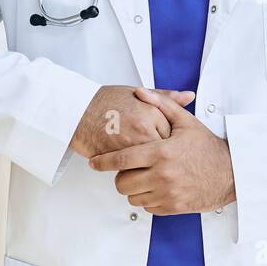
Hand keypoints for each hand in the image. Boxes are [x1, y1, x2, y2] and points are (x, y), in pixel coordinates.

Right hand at [70, 85, 194, 158]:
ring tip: (146, 165)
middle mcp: (143, 128)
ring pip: (149, 164)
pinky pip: (131, 170)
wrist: (77, 109)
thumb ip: (166, 98)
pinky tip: (130, 167)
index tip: (170, 146)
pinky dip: (132, 171)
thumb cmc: (107, 101)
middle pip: (163, 152)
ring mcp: (128, 143)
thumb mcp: (139, 94)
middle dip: (163, 158)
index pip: (173, 135)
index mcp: (152, 112)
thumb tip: (189, 96)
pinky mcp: (114, 156)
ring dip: (148, 167)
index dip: (171, 143)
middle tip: (161, 160)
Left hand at [88, 86, 234, 214]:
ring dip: (134, 188)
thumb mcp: (186, 122)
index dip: (102, 162)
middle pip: (122, 182)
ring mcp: (167, 194)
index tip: (93, 163)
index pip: (121, 160)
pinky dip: (148, 199)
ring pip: (132, 197)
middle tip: (130, 169)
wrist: (231, 173)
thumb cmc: (207, 148)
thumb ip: (161, 104)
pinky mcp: (172, 208)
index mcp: (161, 152)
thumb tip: (140, 92)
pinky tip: (158, 187)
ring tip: (146, 177)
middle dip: (121, 176)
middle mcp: (162, 175)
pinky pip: (147, 207)